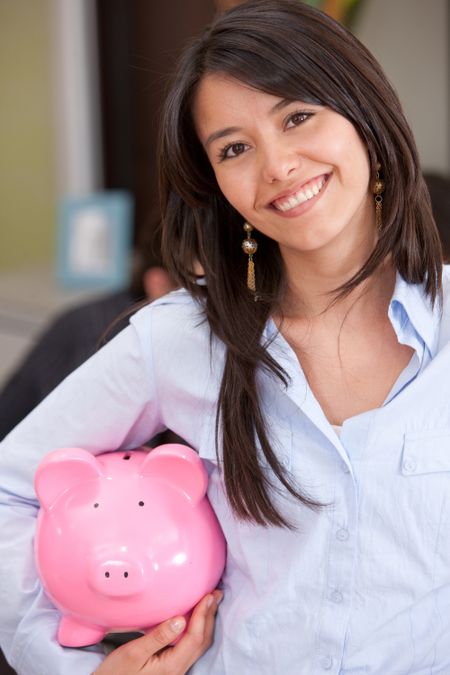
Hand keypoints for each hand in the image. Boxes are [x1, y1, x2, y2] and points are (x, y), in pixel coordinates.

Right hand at [92, 590, 222, 674]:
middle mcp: (177, 669)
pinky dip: (197, 629)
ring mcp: (175, 669)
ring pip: (198, 644)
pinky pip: (190, 646)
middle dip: (210, 615)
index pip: (195, 636)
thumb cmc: (115, 674)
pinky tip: (193, 620)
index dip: (203, 614)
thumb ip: (158, 636)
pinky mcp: (170, 667)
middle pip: (202, 640)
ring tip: (209, 603)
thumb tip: (180, 619)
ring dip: (205, 622)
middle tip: (216, 594)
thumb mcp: (133, 653)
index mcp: (172, 665)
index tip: (208, 595)